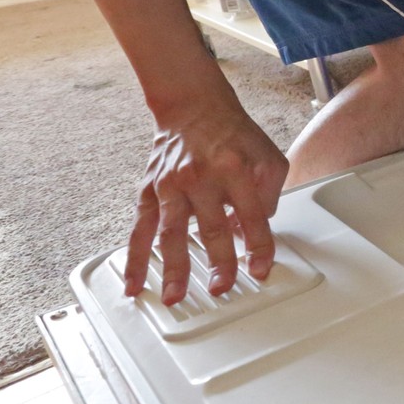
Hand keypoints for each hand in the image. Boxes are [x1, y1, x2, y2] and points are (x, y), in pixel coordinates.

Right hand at [126, 103, 286, 304]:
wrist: (194, 107)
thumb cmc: (233, 135)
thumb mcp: (268, 156)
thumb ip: (269, 195)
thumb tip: (253, 233)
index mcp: (235, 169)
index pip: (252, 216)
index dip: (258, 246)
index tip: (260, 270)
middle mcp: (201, 178)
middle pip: (212, 227)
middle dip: (218, 262)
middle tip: (221, 288)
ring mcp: (171, 186)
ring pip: (171, 233)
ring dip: (172, 268)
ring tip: (173, 296)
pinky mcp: (149, 191)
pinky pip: (140, 230)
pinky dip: (135, 259)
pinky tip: (134, 283)